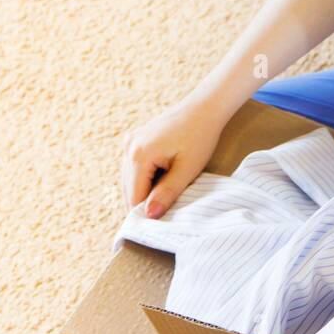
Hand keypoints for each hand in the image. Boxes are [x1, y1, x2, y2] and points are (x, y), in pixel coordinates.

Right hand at [118, 91, 227, 219]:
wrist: (204, 108)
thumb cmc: (199, 137)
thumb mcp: (187, 169)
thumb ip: (168, 193)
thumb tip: (150, 215)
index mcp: (139, 155)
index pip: (134, 197)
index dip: (146, 214)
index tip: (161, 224)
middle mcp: (128, 148)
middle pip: (129, 190)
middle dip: (145, 203)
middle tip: (166, 212)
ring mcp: (129, 142)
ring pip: (130, 180)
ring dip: (145, 191)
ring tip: (167, 193)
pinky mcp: (134, 140)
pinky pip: (134, 168)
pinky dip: (145, 178)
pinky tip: (163, 178)